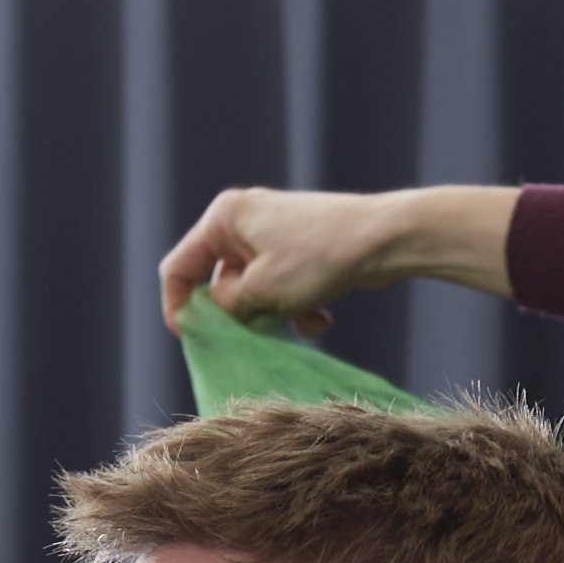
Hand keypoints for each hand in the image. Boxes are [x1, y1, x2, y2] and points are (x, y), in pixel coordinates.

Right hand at [155, 184, 512, 329]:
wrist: (385, 240)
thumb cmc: (318, 258)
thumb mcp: (260, 291)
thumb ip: (222, 307)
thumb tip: (207, 315)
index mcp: (222, 219)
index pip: (178, 268)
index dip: (178, 309)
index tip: (193, 343)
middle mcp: (242, 221)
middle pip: (217, 283)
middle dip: (239, 316)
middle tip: (259, 333)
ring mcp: (271, 235)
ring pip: (252, 292)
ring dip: (271, 316)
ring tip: (299, 320)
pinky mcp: (298, 251)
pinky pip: (279, 289)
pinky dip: (293, 308)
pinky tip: (320, 318)